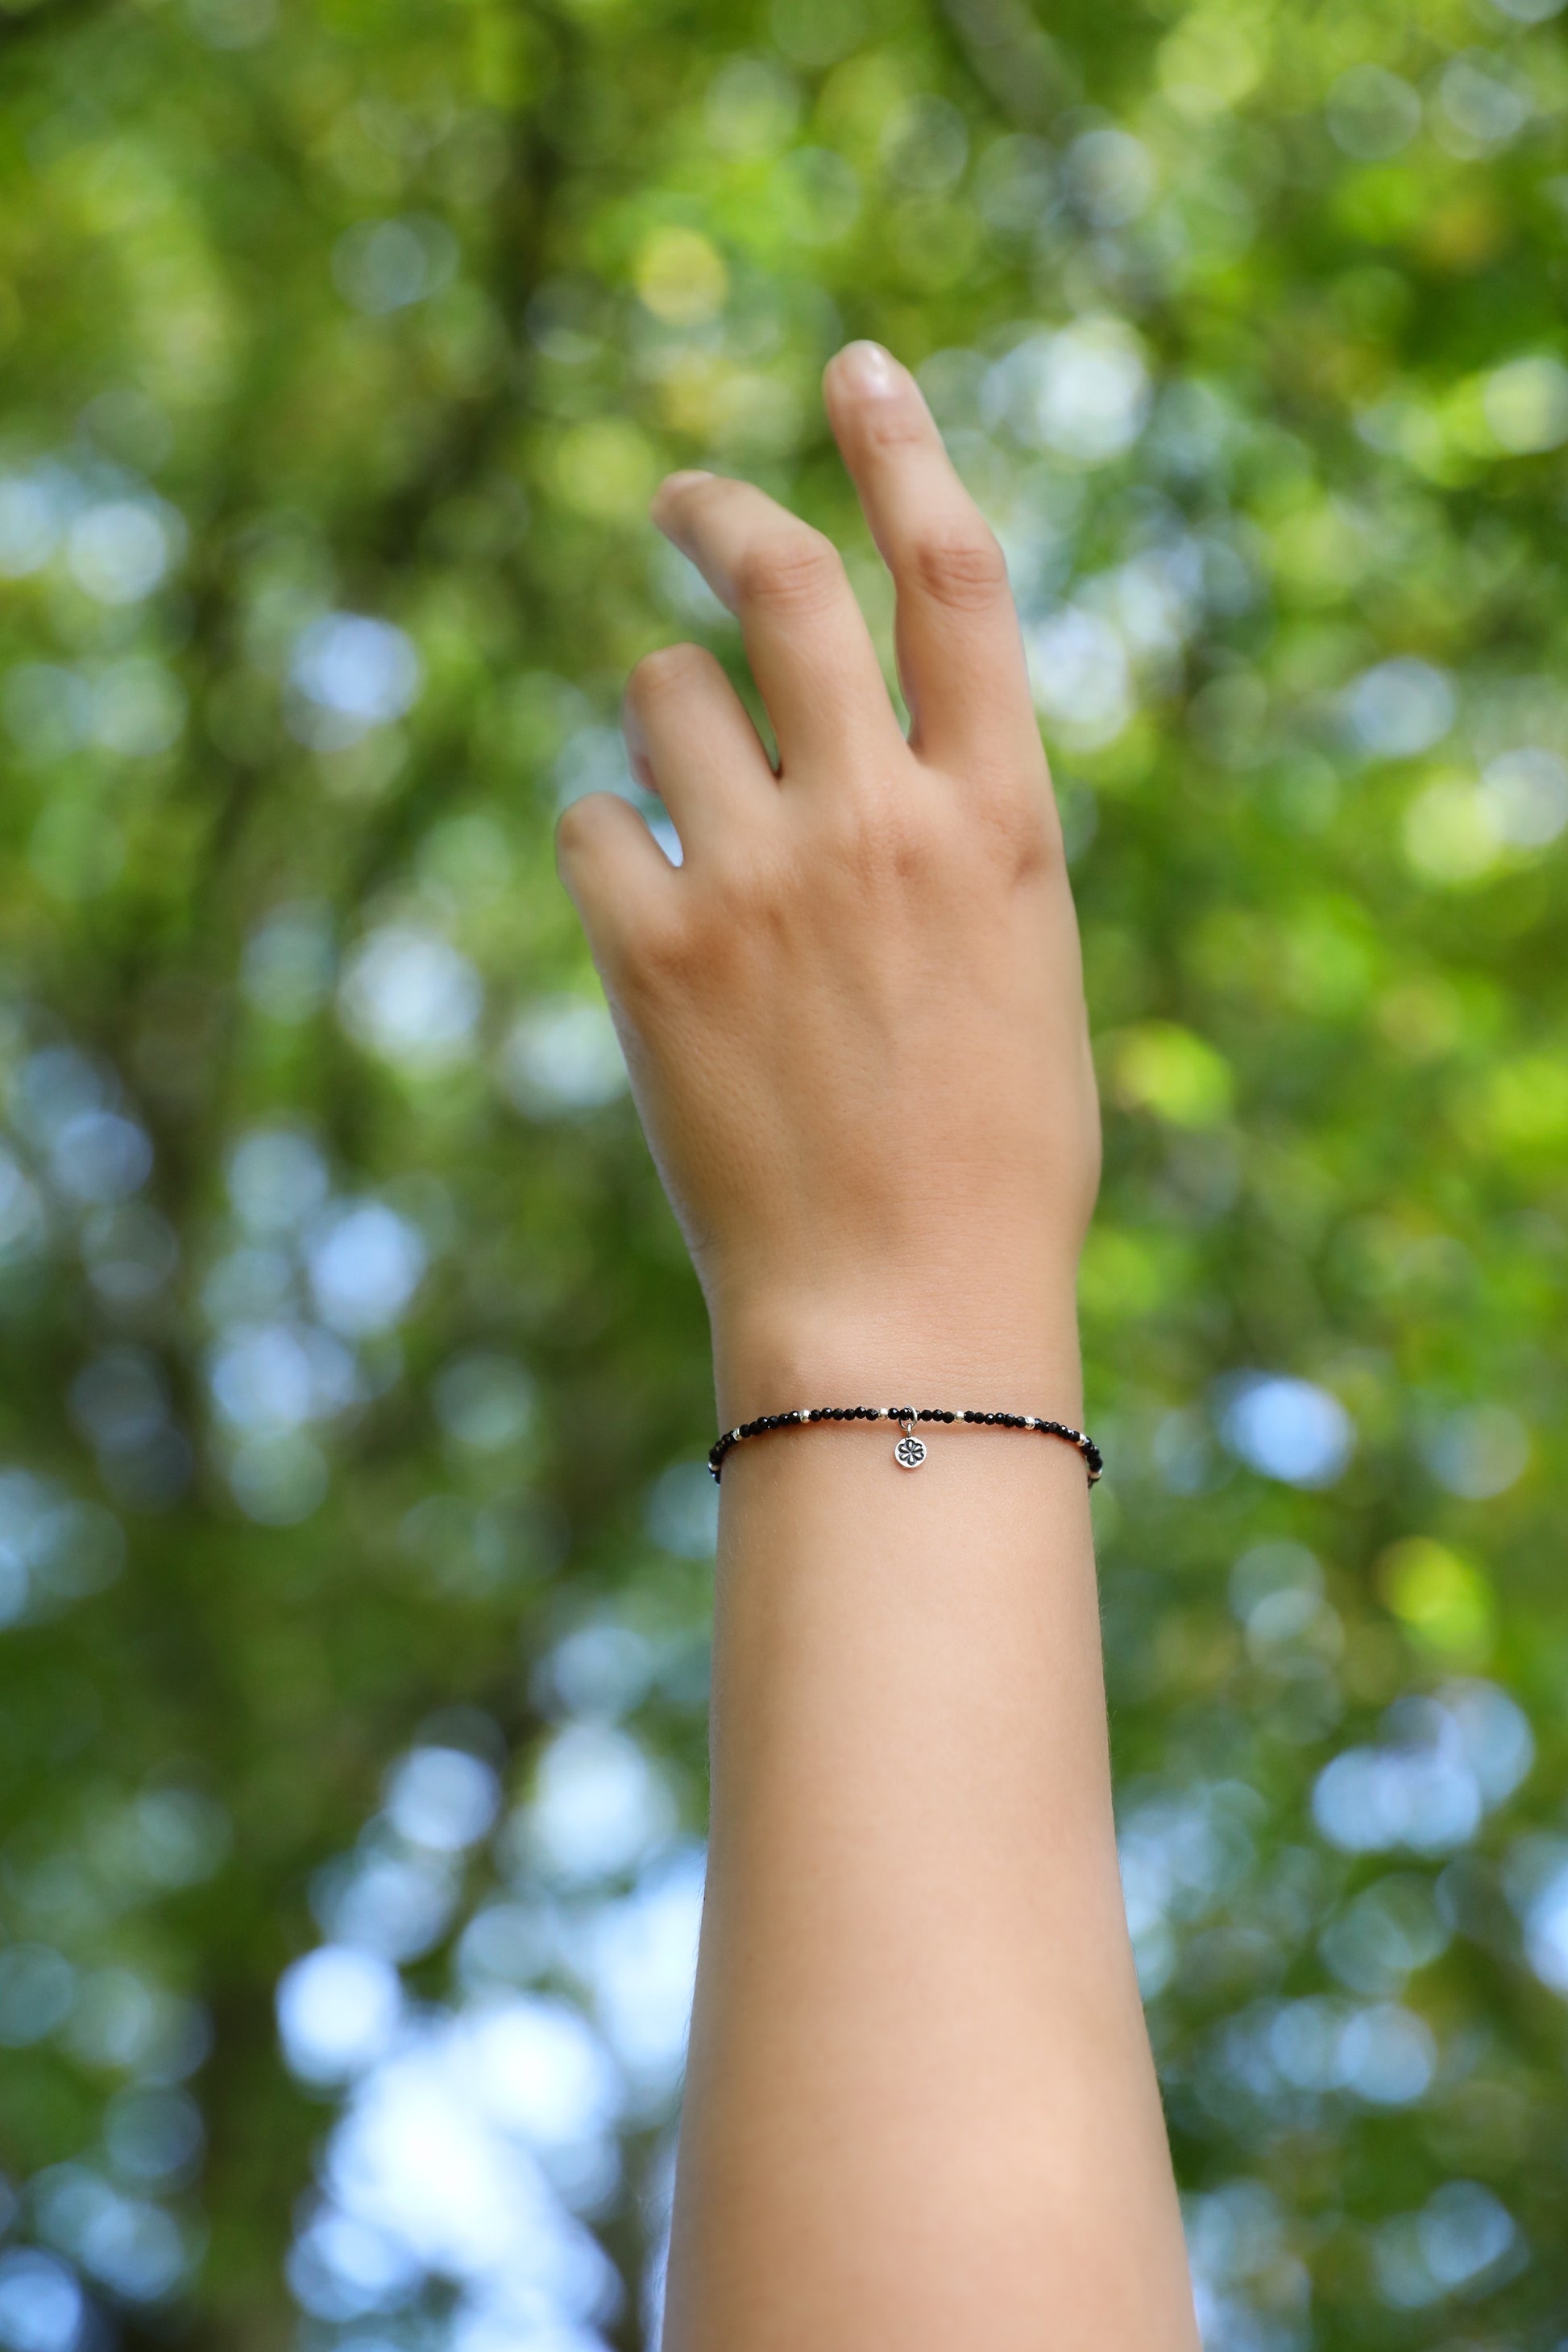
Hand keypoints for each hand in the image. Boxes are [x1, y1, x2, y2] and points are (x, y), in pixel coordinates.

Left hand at [556, 340, 1099, 1421]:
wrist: (904, 1309)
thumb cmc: (991, 1158)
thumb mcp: (1026, 966)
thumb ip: (960, 835)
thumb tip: (867, 744)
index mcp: (1003, 818)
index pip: (958, 574)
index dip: (903, 450)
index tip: (854, 370)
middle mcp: (883, 819)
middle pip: (788, 583)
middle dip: (721, 509)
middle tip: (679, 494)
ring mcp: (761, 880)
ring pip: (660, 690)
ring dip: (662, 718)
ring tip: (688, 801)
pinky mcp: (652, 953)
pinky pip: (590, 820)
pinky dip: (609, 844)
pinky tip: (645, 916)